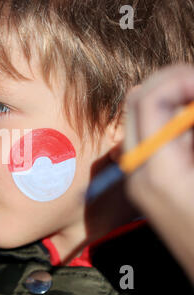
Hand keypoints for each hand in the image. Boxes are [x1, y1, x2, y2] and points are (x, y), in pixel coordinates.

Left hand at [124, 64, 193, 282]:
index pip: (147, 99)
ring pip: (145, 119)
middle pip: (139, 104)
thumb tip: (191, 102)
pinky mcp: (147, 185)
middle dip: (175, 86)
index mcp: (155, 167)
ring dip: (175, 104)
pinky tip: (191, 132)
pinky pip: (153, 140)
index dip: (180, 78)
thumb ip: (193, 127)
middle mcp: (137, 170)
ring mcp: (139, 178)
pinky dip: (175, 126)